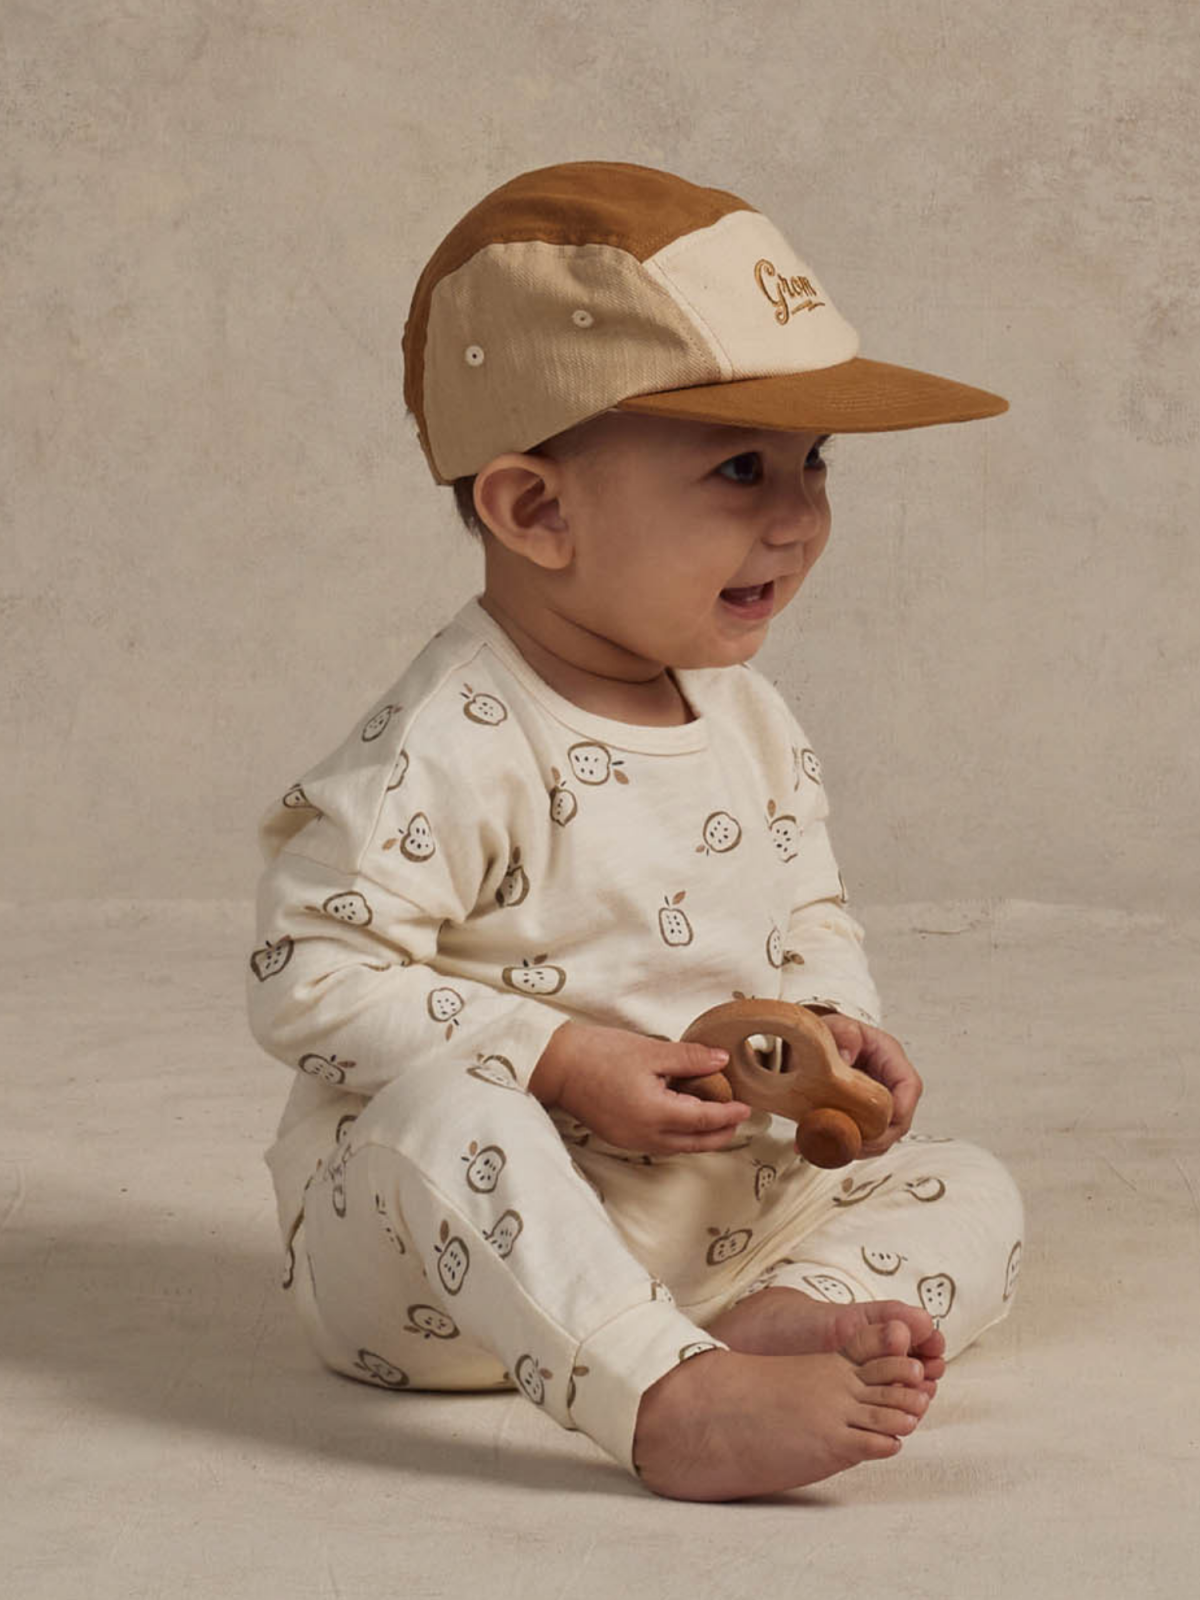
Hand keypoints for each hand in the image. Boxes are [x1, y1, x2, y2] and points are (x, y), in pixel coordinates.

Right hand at [530, 1021, 752, 1155]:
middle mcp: (646, 1135)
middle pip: (695, 1143)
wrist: (557, 1066)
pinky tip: (682, 1119)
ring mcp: (632, 1140)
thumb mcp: (650, 1051)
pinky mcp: (621, 1138)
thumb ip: (690, 1059)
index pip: (705, 1120)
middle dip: (721, 1134)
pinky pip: (660, 1144)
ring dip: (700, 1137)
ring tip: (716, 1120)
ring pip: (678, 1147)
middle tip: (738, 1119)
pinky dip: (679, 1136)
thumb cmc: (599, 1053)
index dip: (729, 1114)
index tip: (746, 1107)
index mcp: (656, 1114)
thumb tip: (721, 1060)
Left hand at [812, 1012, 922, 1156]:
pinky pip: (863, 1140)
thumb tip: (845, 1058)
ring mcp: (878, 1104)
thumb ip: (843, 1036)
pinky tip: (822, 1146)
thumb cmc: (831, 1034)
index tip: (879, 1123)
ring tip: (834, 1147)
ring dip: (861, 1147)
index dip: (901, 1109)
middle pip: (899, 1120)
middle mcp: (889, 1084)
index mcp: (890, 1058)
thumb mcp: (836, 1026)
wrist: (812, 1045)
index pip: (910, 1087)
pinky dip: (846, 1147)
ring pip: (882, 1136)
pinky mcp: (863, 1118)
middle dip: (878, 1137)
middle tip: (851, 1143)